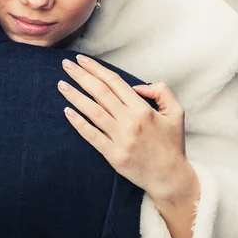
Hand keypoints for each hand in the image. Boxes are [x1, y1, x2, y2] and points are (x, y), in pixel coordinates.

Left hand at [58, 55, 197, 206]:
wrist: (170, 177)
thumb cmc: (172, 143)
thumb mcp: (176, 112)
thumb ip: (161, 92)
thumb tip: (137, 86)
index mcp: (143, 109)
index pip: (115, 82)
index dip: (97, 69)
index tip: (82, 60)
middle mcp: (130, 122)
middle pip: (100, 93)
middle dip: (81, 76)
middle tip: (66, 65)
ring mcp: (121, 139)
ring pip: (93, 112)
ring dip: (75, 96)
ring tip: (61, 84)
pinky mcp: (113, 156)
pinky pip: (92, 136)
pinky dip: (78, 123)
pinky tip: (67, 111)